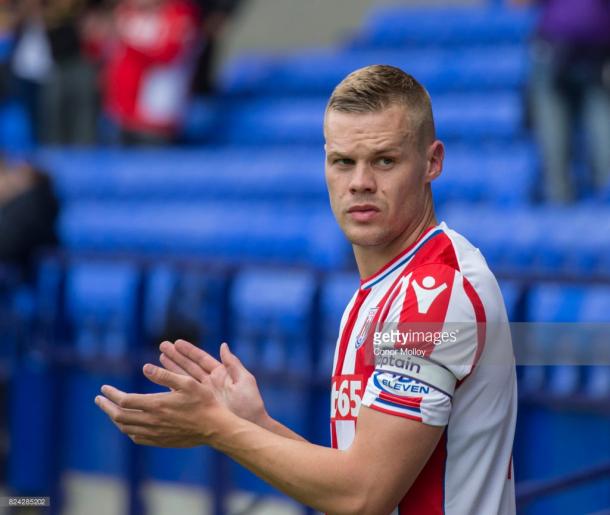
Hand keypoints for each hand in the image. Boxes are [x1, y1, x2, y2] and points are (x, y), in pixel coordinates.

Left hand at [95, 364, 225, 446]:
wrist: (214, 427)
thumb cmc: (203, 401)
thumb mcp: (187, 382)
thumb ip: (165, 375)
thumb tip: (145, 367)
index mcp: (156, 404)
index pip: (124, 400)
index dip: (111, 394)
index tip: (104, 388)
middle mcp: (152, 421)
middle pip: (119, 416)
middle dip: (106, 407)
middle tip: (99, 399)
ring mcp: (155, 433)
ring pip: (126, 429)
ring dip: (115, 418)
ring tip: (111, 409)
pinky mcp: (160, 441)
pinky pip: (137, 438)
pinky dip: (127, 430)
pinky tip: (128, 424)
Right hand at [159, 340, 268, 426]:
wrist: (250, 426)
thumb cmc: (251, 404)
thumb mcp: (245, 381)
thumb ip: (233, 363)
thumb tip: (223, 345)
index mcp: (221, 374)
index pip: (201, 359)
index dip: (189, 351)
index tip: (176, 342)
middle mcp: (210, 382)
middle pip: (190, 366)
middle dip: (176, 357)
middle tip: (162, 346)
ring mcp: (204, 394)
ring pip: (184, 379)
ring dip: (172, 369)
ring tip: (160, 358)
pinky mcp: (200, 406)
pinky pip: (184, 395)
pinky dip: (173, 387)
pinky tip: (162, 380)